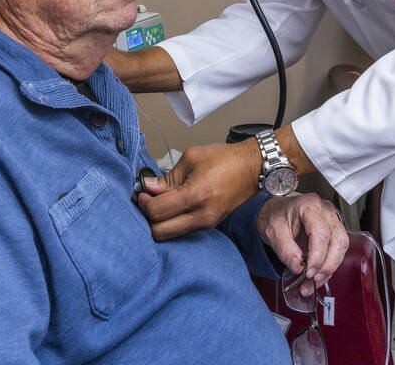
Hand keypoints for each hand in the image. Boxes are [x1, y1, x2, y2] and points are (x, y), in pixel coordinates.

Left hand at [136, 140, 261, 238]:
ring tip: (160, 203)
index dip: (143, 202)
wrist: (252, 168)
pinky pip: (182, 231)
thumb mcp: (192, 158)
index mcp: (196, 196)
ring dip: (159, 222)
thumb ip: (168, 177)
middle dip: (147, 218)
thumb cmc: (226, 159)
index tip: (142, 192)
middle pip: (159, 232)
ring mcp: (206, 223)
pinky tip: (172, 207)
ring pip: (170, 236)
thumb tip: (149, 187)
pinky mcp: (210, 225)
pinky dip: (172, 222)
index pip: (156, 212)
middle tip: (147, 201)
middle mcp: (201, 215)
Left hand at [256, 194, 349, 296]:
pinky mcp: (333, 232)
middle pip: (338, 240)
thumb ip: (285, 249)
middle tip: (312, 278)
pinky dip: (327, 269)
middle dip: (327, 265)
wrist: (276, 213)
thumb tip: (297, 266)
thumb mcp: (273, 232)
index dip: (317, 256)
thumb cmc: (276, 216)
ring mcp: (332, 220)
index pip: (322, 233)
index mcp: (309, 206)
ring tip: (311, 283)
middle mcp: (325, 211)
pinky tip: (315, 279)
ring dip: (328, 269)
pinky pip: (336, 252)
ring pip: (341, 247)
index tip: (307, 271)